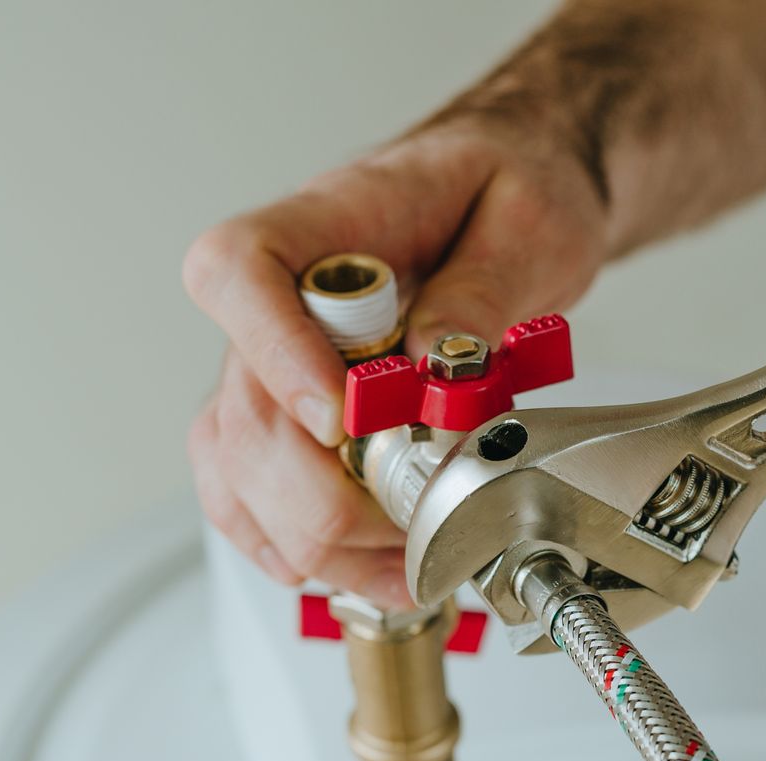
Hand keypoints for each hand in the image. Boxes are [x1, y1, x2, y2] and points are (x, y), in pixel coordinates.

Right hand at [182, 124, 607, 600]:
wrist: (508, 198)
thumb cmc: (506, 188)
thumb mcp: (528, 216)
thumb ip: (484, 285)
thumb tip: (441, 360)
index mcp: (325, 224)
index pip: (242, 272)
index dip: (274, 354)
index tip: (338, 421)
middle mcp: (279, 299)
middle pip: (240, 407)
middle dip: (322, 493)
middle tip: (414, 520)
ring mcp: (275, 363)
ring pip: (237, 467)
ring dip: (315, 537)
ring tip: (405, 565)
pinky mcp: (292, 417)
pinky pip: (251, 493)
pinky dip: (297, 545)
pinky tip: (359, 568)